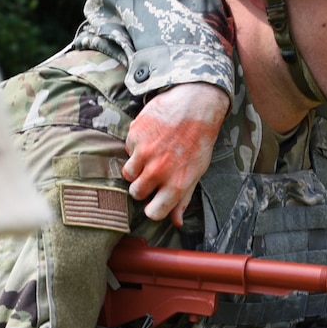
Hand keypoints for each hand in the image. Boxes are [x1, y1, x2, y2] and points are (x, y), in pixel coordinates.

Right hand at [124, 83, 230, 225]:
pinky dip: (136, 147)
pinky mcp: (135, 136)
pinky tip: (151, 138)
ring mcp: (144, 153)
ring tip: (150, 156)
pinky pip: (128, 150)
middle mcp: (158, 171)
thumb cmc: (198, 141)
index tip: (154, 202)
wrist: (194, 105)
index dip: (153, 209)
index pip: (153, 213)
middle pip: (136, 194)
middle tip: (153, 174)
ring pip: (127, 175)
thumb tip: (176, 222)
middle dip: (142, 187)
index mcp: (176, 184)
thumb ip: (183, 198)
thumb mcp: (197, 172)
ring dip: (136, 169)